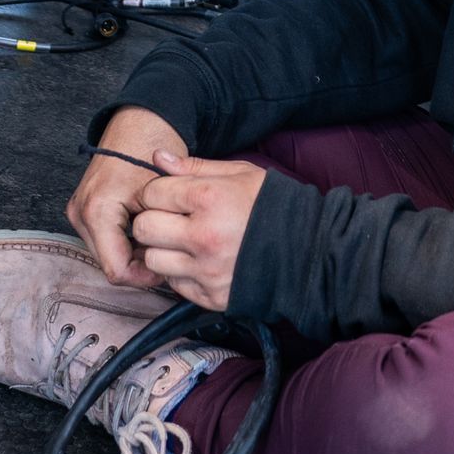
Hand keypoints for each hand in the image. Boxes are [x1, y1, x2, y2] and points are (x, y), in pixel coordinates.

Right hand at [68, 105, 185, 285]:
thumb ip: (159, 235)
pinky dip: (123, 241)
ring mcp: (77, 211)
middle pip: (109, 264)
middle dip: (138, 264)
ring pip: (106, 254)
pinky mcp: (82, 208)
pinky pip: (103, 239)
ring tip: (157, 238)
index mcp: (97, 212)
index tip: (167, 264)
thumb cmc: (151, 150)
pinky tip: (144, 231)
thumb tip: (160, 269)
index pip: (116, 270)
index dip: (144, 275)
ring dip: (131, 253)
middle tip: (166, 251)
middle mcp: (80, 214)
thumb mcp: (160, 197)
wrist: (140, 121)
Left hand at [130, 155, 267, 313]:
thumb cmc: (273, 205)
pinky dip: (180, 273)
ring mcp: (206, 270)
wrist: (309, 250)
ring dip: (162, 249)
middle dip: (152, 220)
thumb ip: (195, 167)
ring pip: (153, 259)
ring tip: (183, 242)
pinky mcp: (211, 295)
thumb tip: (158, 157)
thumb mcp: (240, 174)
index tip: (170, 195)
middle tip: (170, 219)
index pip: (152, 193)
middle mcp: (204, 236)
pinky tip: (198, 261)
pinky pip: (174, 284)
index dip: (158, 192)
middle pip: (145, 228)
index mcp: (209, 198)